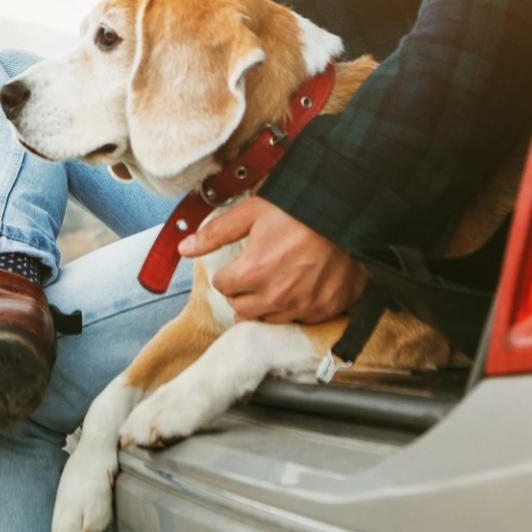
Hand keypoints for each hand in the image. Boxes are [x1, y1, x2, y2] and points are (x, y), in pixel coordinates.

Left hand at [176, 198, 364, 323]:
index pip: (222, 286)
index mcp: (253, 272)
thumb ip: (216, 233)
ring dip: (264, 305)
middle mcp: (275, 296)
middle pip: (240, 308)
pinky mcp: (324, 311)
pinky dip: (293, 309)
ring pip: (266, 319)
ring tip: (274, 282)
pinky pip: (297, 321)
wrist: (347, 215)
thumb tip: (184, 248)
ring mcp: (301, 307)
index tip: (241, 263)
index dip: (228, 273)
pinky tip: (298, 289)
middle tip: (255, 273)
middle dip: (242, 292)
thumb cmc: (299, 211)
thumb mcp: (253, 212)